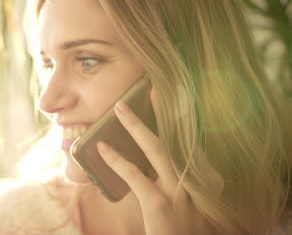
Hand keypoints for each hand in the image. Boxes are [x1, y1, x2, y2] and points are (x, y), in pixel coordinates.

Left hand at [97, 90, 220, 234]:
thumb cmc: (187, 226)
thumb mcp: (192, 198)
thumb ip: (180, 177)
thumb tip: (155, 157)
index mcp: (208, 177)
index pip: (192, 141)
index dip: (182, 117)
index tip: (173, 98)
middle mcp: (198, 180)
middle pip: (178, 136)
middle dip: (164, 110)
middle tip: (150, 89)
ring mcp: (179, 191)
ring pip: (156, 149)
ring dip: (135, 126)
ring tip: (119, 109)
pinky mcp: (159, 204)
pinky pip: (135, 175)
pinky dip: (117, 159)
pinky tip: (103, 148)